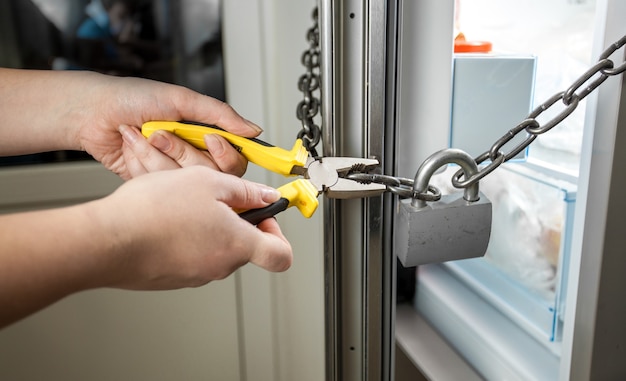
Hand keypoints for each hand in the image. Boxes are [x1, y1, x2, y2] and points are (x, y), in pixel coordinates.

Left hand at [0, 69, 254, 178]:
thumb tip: (254, 130)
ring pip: (184, 182)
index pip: (234, 158)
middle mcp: (192, 155)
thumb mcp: (182, 99)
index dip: (226, 155)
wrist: (92, 114)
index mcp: (205, 135)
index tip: (211, 142)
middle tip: (162, 134)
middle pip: (211, 175)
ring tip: (143, 137)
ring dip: (159, 156)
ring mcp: (172, 172)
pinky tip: (131, 150)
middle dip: (183, 152)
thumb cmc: (132, 98)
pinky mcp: (152, 184)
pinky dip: (142, 165)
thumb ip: (221, 115)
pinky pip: (160, 186)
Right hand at [94, 166, 292, 288]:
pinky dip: (185, 237)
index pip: (281, 255)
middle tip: (216, 198)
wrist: (107, 240)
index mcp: (238, 245)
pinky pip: (189, 255)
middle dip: (235, 220)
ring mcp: (194, 276)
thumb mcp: (208, 181)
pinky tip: (165, 219)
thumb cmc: (154, 211)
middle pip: (244, 246)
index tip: (266, 214)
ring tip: (183, 204)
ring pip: (214, 248)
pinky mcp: (172, 278)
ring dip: (207, 226)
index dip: (278, 233)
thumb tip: (265, 197)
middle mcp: (220, 267)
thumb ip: (244, 191)